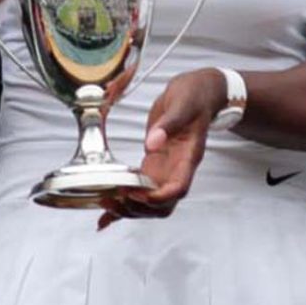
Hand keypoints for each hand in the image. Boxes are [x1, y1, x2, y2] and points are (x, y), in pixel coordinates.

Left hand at [97, 68, 223, 229]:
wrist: (199, 91)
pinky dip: (124, 203)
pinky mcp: (154, 163)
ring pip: (150, 202)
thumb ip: (169, 123)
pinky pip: (140, 188)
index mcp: (189, 155)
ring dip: (129, 208)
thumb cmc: (196, 96)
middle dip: (139, 208)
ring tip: (107, 203)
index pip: (178, 188)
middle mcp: (178, 167)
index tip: (137, 193)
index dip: (159, 197)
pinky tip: (108, 213)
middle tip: (115, 198)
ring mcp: (165, 168)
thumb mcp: (183, 102)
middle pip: (163, 204)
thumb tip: (152, 143)